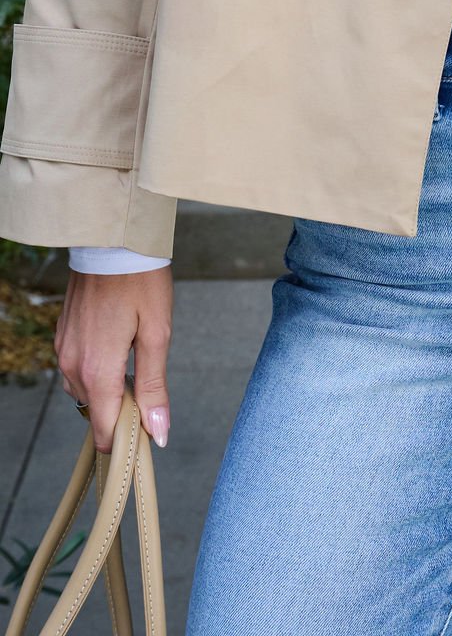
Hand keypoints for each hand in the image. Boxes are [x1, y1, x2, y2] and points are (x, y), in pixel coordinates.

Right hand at [55, 266, 172, 453]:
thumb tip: (158, 431)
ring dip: (108, 390)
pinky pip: (78, 370)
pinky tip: (118, 350)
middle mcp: (73, 365)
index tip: (148, 435)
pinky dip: (97, 371)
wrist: (111, 241)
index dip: (126, 440)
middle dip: (121, 412)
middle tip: (150, 391)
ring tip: (136, 364)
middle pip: (95, 412)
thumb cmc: (140, 280)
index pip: (104, 429)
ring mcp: (64, 350)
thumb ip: (154, 386)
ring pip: (86, 392)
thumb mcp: (157, 333)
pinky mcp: (63, 337)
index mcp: (97, 369)